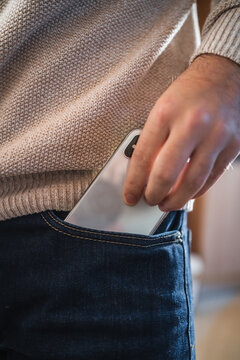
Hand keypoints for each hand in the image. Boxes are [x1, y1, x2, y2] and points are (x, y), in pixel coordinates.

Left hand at [123, 54, 239, 210]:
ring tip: (166, 203)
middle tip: (149, 200)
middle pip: (166, 174)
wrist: (224, 74)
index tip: (129, 196)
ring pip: (191, 182)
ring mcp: (216, 136)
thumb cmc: (188, 94)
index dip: (133, 183)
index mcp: (166, 113)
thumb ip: (154, 141)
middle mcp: (192, 124)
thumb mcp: (162, 109)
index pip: (142, 158)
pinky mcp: (233, 145)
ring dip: (175, 200)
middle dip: (153, 195)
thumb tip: (144, 175)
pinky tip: (186, 194)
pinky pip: (211, 178)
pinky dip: (196, 191)